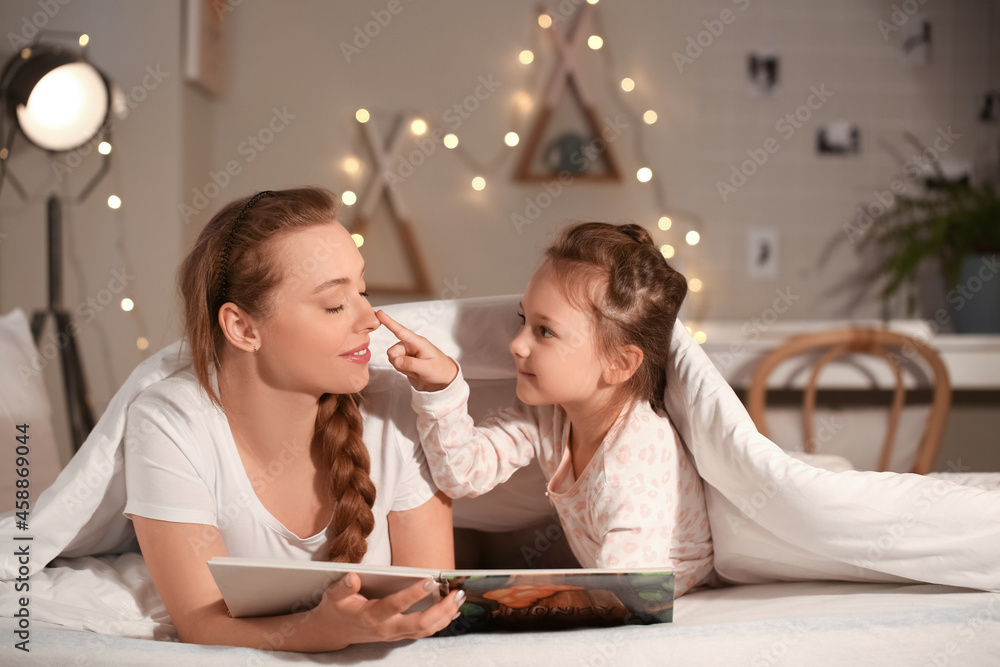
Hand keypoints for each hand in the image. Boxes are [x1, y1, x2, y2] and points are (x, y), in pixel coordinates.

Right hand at [307, 573, 463, 648]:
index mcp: (371, 616)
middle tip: (457, 594)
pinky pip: (424, 632)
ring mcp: (395, 634)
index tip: (431, 580)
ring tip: (459, 598)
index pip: (396, 605)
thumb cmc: (336, 609)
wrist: (333, 632)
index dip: (414, 594)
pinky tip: (452, 610)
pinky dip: (441, 622)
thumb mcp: (334, 595)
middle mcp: (386, 629)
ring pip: (426, 630)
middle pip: (419, 625)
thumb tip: (353, 577)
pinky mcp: (400, 635)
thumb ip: (344, 587)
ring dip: (446, 616)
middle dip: (441, 610)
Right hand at [376, 310, 458, 391]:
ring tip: (416, 369)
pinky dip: (402, 370)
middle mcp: (410, 345)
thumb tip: (396, 360)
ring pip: (392, 359)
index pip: (401, 331)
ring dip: (401, 367)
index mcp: (418, 342)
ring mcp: (407, 353)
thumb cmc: (440, 370)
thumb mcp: (427, 368)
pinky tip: (412, 371)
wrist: (444, 380)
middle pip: (392, 351)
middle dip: (399, 362)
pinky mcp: (404, 361)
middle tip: (414, 368)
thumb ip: (411, 364)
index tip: (379, 313)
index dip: (389, 322)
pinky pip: (395, 365)